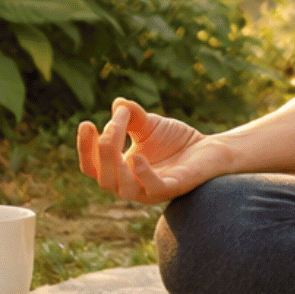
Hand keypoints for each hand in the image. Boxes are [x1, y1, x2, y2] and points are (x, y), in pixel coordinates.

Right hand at [76, 98, 226, 203]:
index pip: (92, 166)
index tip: (86, 123)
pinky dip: (143, 175)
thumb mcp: (149, 125)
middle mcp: (131, 185)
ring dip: (115, 162)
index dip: (85, 148)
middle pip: (103, 178)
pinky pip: (152, 189)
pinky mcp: (172, 188)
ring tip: (116, 135)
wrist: (210, 148)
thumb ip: (132, 116)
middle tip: (111, 125)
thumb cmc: (175, 140)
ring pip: (122, 188)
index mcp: (120, 171)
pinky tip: (136, 157)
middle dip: (102, 150)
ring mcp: (151, 190)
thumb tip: (118, 103)